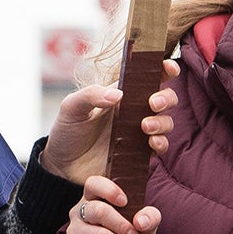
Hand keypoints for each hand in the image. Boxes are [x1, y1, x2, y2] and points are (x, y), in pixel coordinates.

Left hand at [41, 59, 179, 182]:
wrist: (63, 166)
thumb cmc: (67, 131)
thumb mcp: (72, 107)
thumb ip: (91, 95)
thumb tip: (118, 94)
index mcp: (119, 93)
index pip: (146, 76)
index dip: (162, 68)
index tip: (169, 67)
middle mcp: (134, 111)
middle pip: (165, 98)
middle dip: (166, 97)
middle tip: (152, 103)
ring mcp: (138, 132)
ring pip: (166, 122)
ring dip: (162, 122)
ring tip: (145, 126)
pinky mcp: (140, 153)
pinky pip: (160, 146)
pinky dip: (161, 142)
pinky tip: (151, 142)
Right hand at [65, 175, 159, 233]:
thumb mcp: (143, 227)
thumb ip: (150, 217)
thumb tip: (141, 221)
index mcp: (95, 198)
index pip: (93, 184)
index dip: (108, 190)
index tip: (125, 202)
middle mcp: (80, 211)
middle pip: (98, 211)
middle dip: (121, 225)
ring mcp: (74, 231)